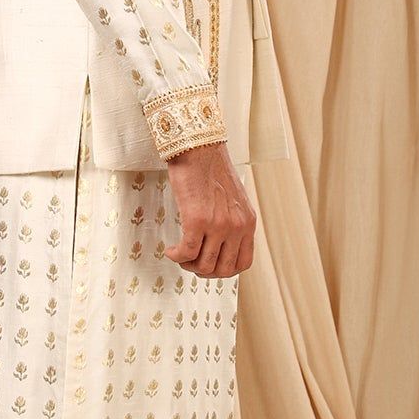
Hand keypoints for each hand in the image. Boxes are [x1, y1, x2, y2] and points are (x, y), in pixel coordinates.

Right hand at [164, 140, 256, 277]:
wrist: (198, 147)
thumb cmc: (210, 170)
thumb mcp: (232, 200)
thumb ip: (231, 222)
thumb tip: (217, 245)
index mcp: (247, 222)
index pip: (243, 264)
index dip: (224, 270)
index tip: (209, 263)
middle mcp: (237, 226)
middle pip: (223, 270)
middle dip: (204, 271)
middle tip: (190, 260)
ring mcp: (219, 224)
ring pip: (204, 265)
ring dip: (188, 264)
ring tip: (179, 253)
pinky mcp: (197, 219)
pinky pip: (187, 252)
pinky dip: (176, 256)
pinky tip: (171, 250)